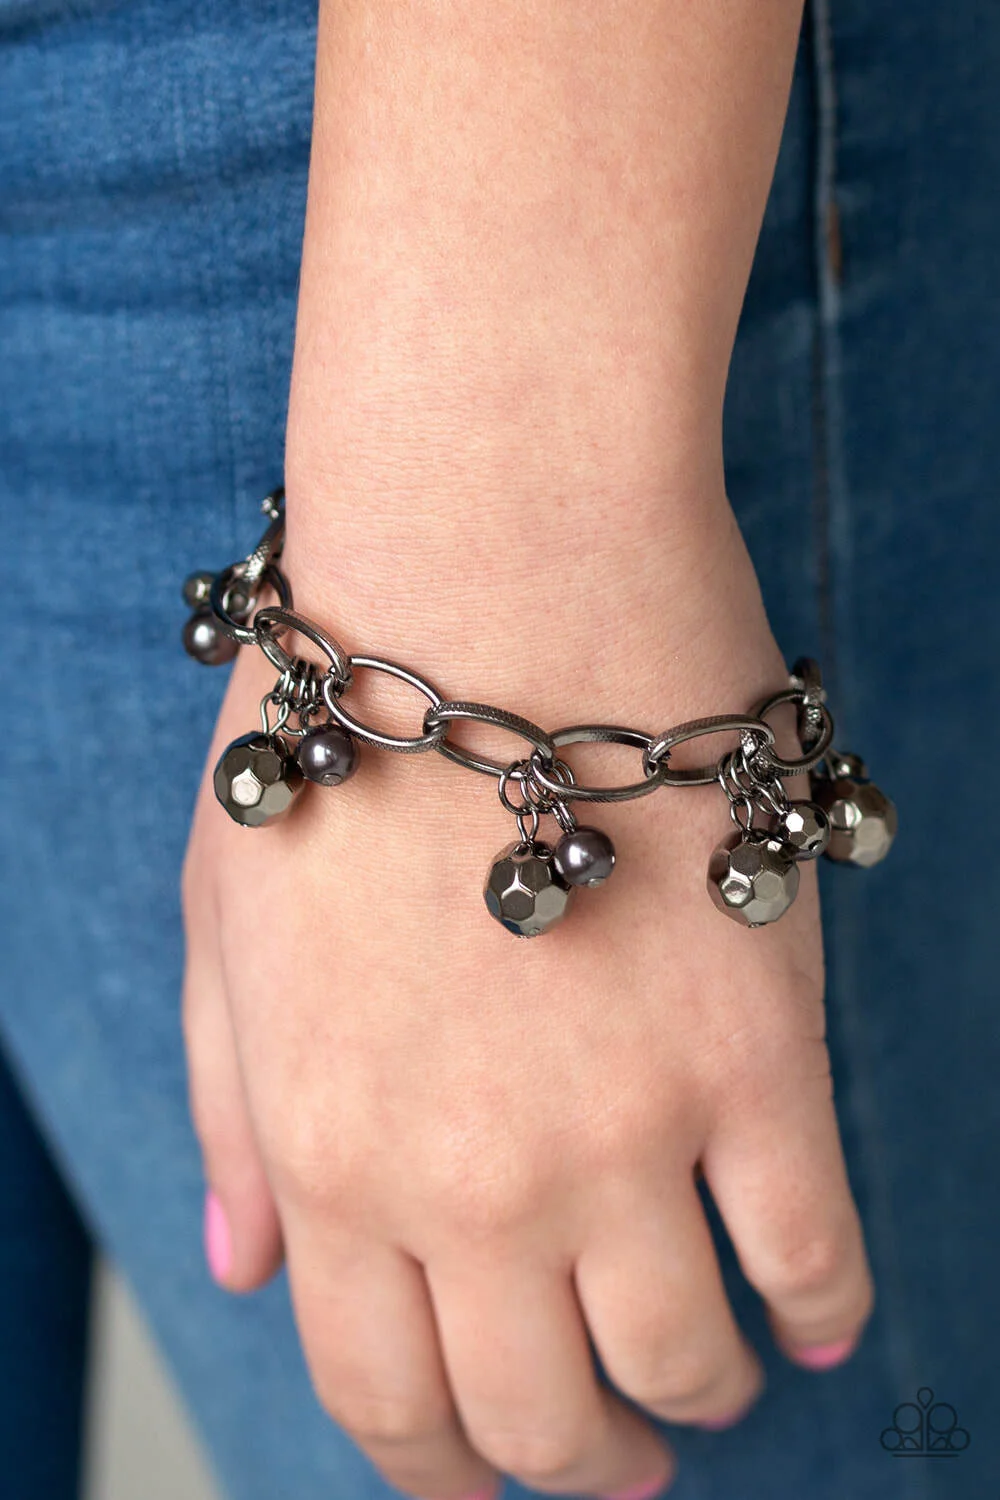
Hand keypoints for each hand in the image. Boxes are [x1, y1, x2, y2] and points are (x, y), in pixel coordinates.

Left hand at [182, 501, 872, 1499]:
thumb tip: (239, 1271)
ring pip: (681, 1361)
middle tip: (619, 1462)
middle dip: (580, 1466)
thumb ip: (230, 1112)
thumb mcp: (227, 918)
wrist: (485, 570)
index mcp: (325, 1150)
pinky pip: (813, 1250)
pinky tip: (814, 1308)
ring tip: (713, 1386)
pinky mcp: (756, 1054)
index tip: (485, 1485)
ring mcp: (620, 1127)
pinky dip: (821, 1306)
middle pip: (537, 1414)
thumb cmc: (350, 731)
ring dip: (700, 1401)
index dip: (443, 1473)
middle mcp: (467, 1178)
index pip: (384, 1396)